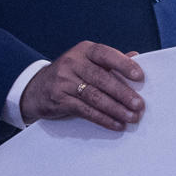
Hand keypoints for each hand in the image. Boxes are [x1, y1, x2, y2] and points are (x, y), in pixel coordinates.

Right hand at [20, 42, 144, 130]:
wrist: (36, 88)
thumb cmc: (71, 74)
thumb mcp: (87, 61)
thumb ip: (110, 61)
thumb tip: (137, 57)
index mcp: (84, 50)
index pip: (106, 54)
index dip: (123, 64)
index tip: (140, 77)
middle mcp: (73, 63)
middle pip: (101, 79)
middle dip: (123, 93)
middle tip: (139, 105)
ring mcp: (64, 81)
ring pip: (94, 96)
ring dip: (115, 109)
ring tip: (131, 117)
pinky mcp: (59, 99)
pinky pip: (85, 110)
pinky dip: (103, 118)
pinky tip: (116, 124)